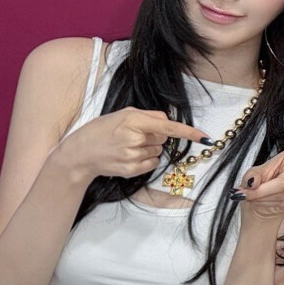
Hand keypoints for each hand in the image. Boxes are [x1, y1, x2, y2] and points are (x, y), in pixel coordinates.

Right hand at [58, 108, 206, 181]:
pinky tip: (128, 155)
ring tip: (126, 145)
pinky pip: (152, 163)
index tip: (204, 136)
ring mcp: (132, 156)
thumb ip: (149, 115)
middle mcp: (134, 138)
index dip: (188, 132)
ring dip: (148, 147)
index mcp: (133, 120)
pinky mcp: (131, 170)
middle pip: (163, 138)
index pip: (167, 126)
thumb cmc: (101, 130)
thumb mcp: (123, 114)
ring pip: (158, 150)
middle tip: (132, 134)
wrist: (80, 153)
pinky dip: (145, 159)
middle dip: (154, 135)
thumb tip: (168, 121)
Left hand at [234, 148, 283, 223]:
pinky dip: (282, 204)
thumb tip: (252, 183)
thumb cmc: (255, 185)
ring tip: (265, 196)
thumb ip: (252, 178)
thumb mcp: (249, 178)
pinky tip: (275, 202)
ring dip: (275, 197)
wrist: (259, 204)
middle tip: (255, 192)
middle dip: (272, 188)